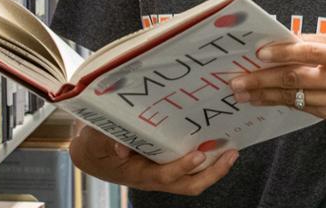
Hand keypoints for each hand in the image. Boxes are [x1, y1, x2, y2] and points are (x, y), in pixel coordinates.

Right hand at [69, 124, 238, 195]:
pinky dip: (209, 160)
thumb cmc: (95, 144)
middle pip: (188, 185)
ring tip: (232, 150)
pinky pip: (193, 169)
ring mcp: (164, 173)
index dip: (182, 168)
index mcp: (137, 173)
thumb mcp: (95, 139)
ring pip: (194, 180)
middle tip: (231, 153)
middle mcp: (154, 177)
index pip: (163, 176)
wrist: (92, 152)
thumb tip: (122, 148)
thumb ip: (106, 140)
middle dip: (212, 173)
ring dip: (215, 169)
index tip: (198, 156)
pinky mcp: (169, 165)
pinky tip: (220, 143)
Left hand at [230, 33, 325, 121]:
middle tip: (238, 80)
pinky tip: (260, 99)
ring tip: (242, 92)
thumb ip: (315, 41)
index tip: (260, 52)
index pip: (310, 53)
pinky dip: (278, 102)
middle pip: (296, 80)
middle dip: (263, 80)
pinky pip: (299, 107)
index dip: (284, 53)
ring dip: (264, 95)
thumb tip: (283, 38)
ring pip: (293, 97)